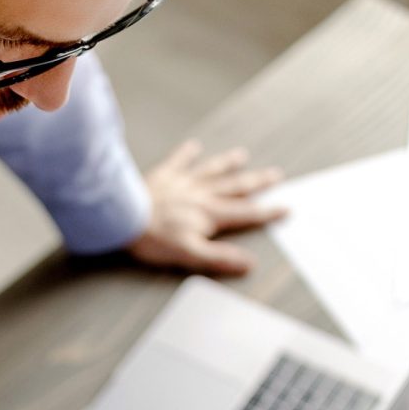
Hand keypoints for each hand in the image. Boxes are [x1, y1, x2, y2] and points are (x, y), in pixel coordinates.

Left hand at [127, 140, 288, 276]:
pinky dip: (188, 153)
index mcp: (210, 214)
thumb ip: (221, 257)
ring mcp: (183, 182)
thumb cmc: (154, 239)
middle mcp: (201, 194)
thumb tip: (249, 263)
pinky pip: (179, 161)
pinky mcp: (163, 176)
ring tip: (242, 155)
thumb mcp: (191, 254)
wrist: (123, 217)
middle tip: (276, 174)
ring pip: (212, 170)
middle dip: (257, 182)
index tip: (285, 208)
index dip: (267, 212)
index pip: (245, 213)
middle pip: (235, 186)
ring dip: (228, 163)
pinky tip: (194, 145)